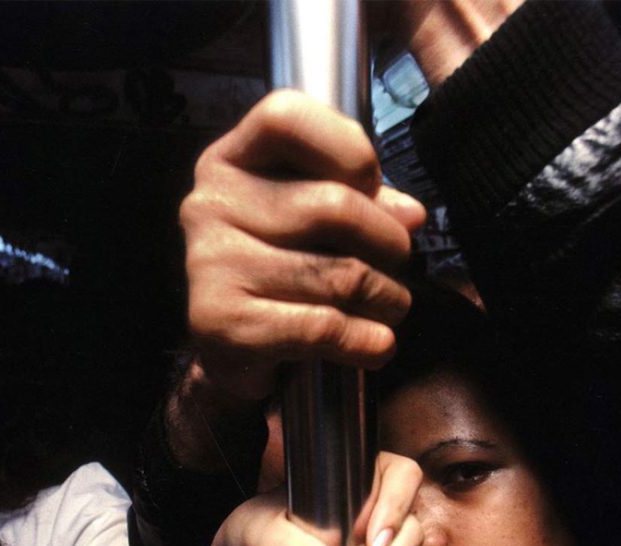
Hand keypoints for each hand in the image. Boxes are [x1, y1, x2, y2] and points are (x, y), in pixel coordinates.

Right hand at [180, 89, 426, 400]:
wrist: (231, 354)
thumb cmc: (281, 272)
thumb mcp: (317, 223)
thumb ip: (362, 200)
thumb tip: (410, 215)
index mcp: (230, 160)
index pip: (285, 116)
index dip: (348, 148)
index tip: (370, 187)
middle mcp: (209, 204)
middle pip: (334, 205)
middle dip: (389, 242)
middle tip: (399, 262)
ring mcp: (210, 263)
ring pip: (340, 275)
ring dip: (387, 298)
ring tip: (392, 306)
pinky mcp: (222, 322)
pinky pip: (323, 326)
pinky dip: (367, 340)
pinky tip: (378, 345)